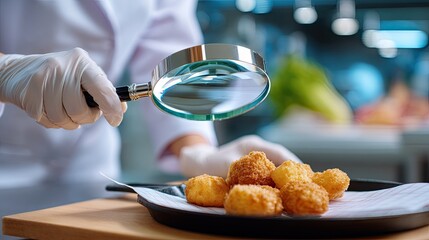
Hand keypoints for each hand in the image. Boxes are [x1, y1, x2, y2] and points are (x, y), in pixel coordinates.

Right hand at [0, 48, 125, 128]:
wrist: (20, 71)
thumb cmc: (62, 78)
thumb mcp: (85, 78)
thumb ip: (104, 92)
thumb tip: (121, 108)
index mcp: (83, 63)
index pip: (103, 88)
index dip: (112, 108)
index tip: (115, 120)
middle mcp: (64, 67)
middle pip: (79, 109)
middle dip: (82, 118)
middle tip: (79, 114)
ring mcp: (45, 76)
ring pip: (61, 118)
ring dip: (64, 122)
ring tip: (62, 111)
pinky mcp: (29, 89)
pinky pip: (45, 119)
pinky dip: (48, 121)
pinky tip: (46, 109)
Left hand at [179, 135, 300, 177]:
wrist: (197, 163)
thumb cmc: (210, 163)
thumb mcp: (229, 167)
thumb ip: (247, 173)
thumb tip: (267, 182)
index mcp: (253, 143)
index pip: (280, 152)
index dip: (293, 163)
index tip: (304, 174)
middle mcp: (256, 147)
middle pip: (281, 157)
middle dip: (292, 170)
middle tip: (304, 183)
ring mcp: (254, 154)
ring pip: (275, 163)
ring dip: (283, 175)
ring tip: (295, 187)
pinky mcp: (251, 163)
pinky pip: (268, 169)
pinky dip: (274, 178)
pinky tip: (279, 188)